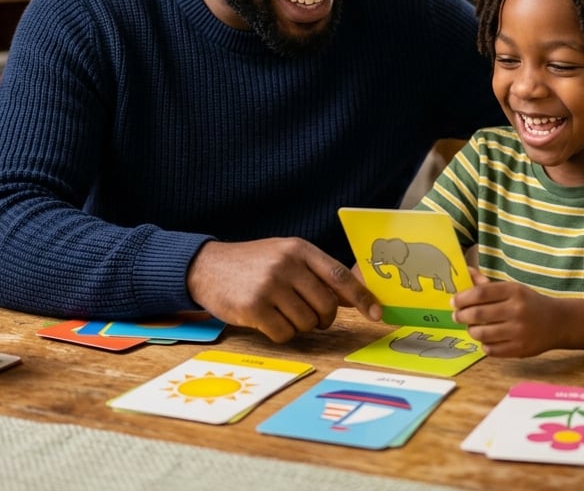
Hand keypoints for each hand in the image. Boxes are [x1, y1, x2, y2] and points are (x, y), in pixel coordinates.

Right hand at [187, 238, 380, 342]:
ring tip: (283, 313)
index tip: (377, 314)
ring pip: (306, 323)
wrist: (207, 266)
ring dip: (300, 326)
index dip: (362, 297)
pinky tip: (268, 320)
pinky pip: (284, 333)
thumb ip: (317, 273)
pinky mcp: (253, 307)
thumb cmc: (253, 264)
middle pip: (326, 305)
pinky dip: (281, 333)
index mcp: (299, 249)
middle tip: (313, 317)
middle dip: (324, 319)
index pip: (339, 275)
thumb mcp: (286, 256)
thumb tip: (356, 297)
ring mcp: (269, 286)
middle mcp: (286, 265)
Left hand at [450, 270, 556, 357]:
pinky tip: (487, 339)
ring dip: (471, 331)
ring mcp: (519, 332)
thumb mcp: (512, 289)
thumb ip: (487, 285)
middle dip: (461, 315)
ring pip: (481, 334)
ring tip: (472, 327)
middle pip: (477, 314)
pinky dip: (484, 344)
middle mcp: (517, 310)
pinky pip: (490, 350)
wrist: (558, 322)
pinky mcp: (520, 349)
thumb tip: (466, 272)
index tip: (454, 301)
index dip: (462, 298)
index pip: (480, 293)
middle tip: (457, 316)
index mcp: (514, 291)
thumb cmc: (529, 303)